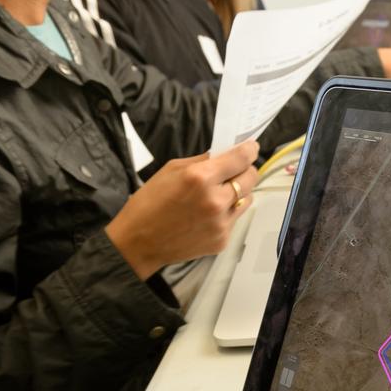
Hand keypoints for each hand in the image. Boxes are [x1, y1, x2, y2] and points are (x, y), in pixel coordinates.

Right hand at [105, 140, 258, 278]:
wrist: (139, 242)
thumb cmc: (149, 202)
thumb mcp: (171, 170)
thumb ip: (201, 161)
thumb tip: (223, 154)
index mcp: (200, 178)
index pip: (240, 159)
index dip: (250, 150)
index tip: (251, 148)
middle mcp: (215, 200)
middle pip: (251, 178)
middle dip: (245, 171)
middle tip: (234, 171)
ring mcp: (221, 223)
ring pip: (247, 199)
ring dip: (238, 193)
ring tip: (218, 195)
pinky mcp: (222, 239)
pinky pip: (235, 219)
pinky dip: (227, 213)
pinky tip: (207, 215)